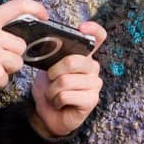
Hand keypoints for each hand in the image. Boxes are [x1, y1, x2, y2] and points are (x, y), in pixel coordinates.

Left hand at [28, 21, 105, 138]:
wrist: (46, 115)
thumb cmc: (49, 90)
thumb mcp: (46, 69)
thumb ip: (51, 57)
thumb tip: (46, 44)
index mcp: (84, 56)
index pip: (97, 37)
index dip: (92, 30)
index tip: (81, 28)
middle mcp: (93, 67)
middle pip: (72, 61)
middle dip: (53, 72)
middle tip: (50, 80)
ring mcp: (94, 84)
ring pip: (65, 81)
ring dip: (52, 90)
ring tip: (54, 95)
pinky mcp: (92, 100)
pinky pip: (66, 95)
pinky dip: (56, 101)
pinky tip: (59, 104)